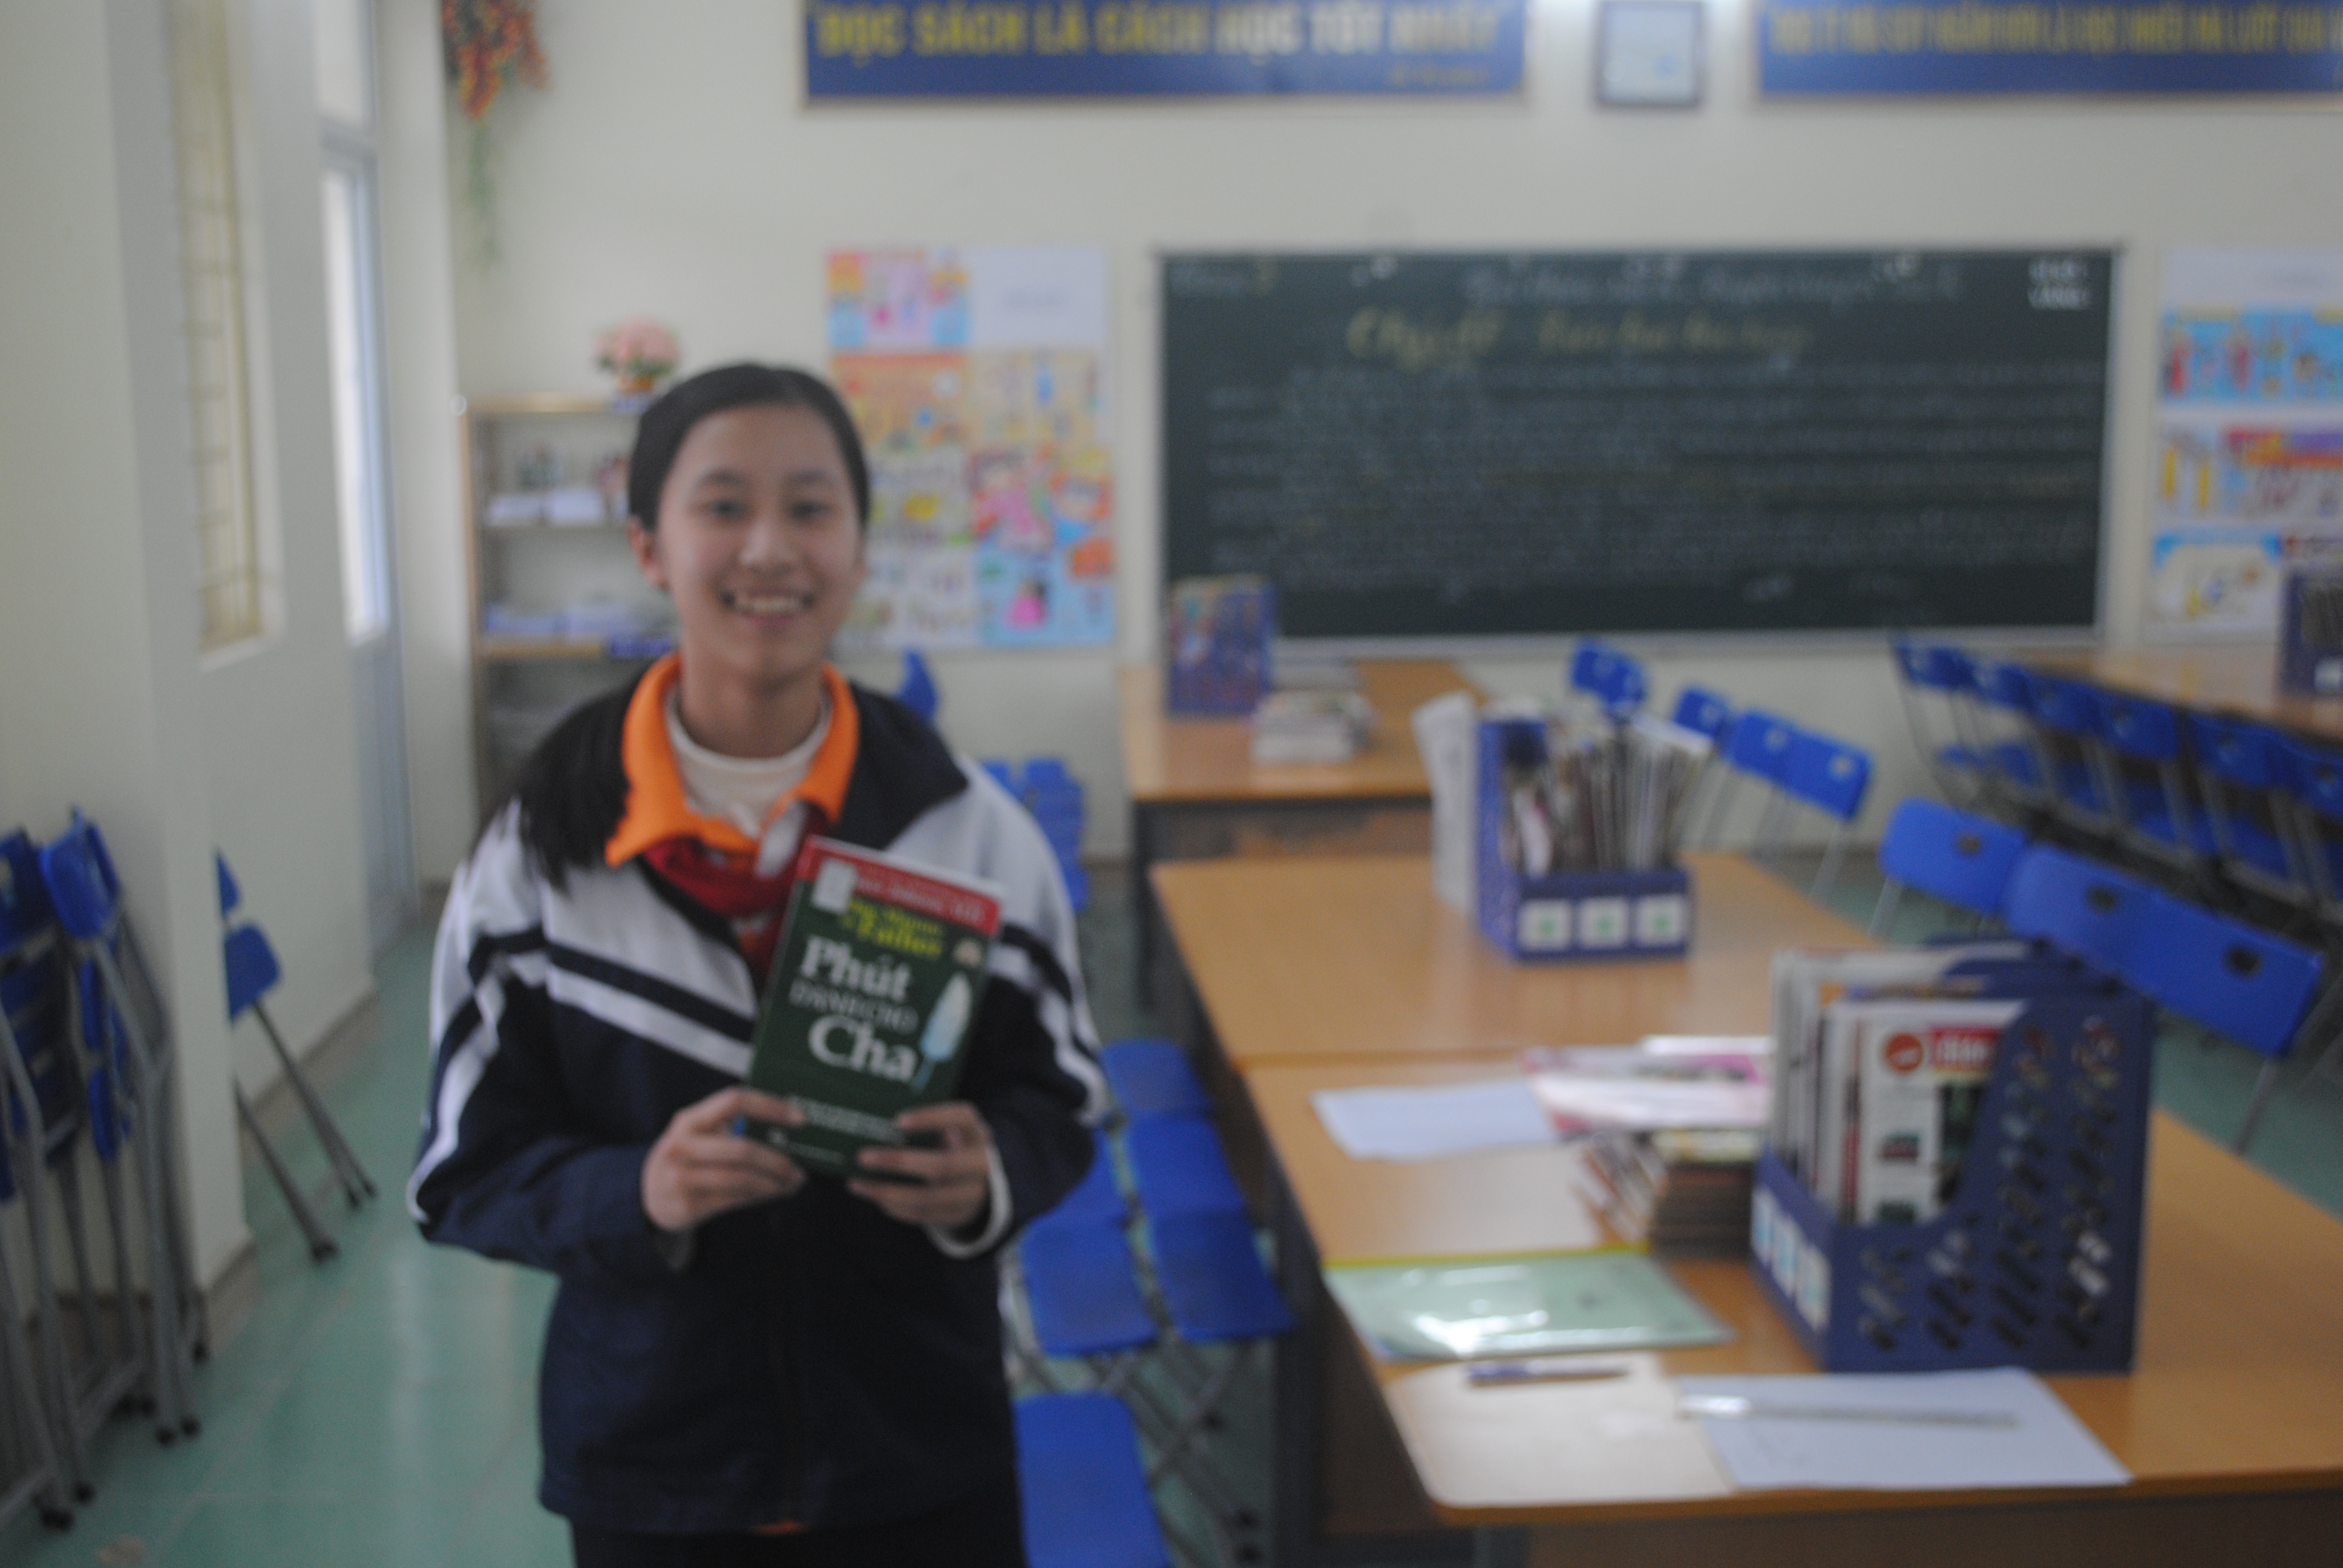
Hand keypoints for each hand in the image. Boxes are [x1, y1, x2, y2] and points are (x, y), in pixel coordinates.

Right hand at [641, 1086, 806, 1232]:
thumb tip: (787, 1127)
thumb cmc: (688, 1157)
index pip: (734, 1101)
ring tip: (793, 1182)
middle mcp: (682, 1145)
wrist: (647, 1195)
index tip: (800, 1118)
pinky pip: (734, 1200)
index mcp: (690, 1120)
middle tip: (798, 1168)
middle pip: (742, 1149)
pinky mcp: (688, 1205)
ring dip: (774, 1183)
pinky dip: (761, 1197)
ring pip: (741, 1179)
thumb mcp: (697, 1134)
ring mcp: (682, 1177)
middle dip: (777, 1160)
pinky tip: (774, 1193)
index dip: (770, 1106)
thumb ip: (730, 1125)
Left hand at [849, 1102, 992, 1231]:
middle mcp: (981, 1165)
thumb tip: (874, 1126)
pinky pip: (922, 1215)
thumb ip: (925, 1129)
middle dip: (900, 1162)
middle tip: (863, 1157)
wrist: (982, 1184)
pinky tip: (874, 1195)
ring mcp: (972, 1195)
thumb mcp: (950, 1132)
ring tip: (856, 1183)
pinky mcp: (958, 1216)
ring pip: (927, 1198)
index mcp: (977, 1133)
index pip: (962, 1117)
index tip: (898, 1120)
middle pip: (942, 1166)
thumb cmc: (953, 1147)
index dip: (932, 1118)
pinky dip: (895, 1207)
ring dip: (887, 1192)